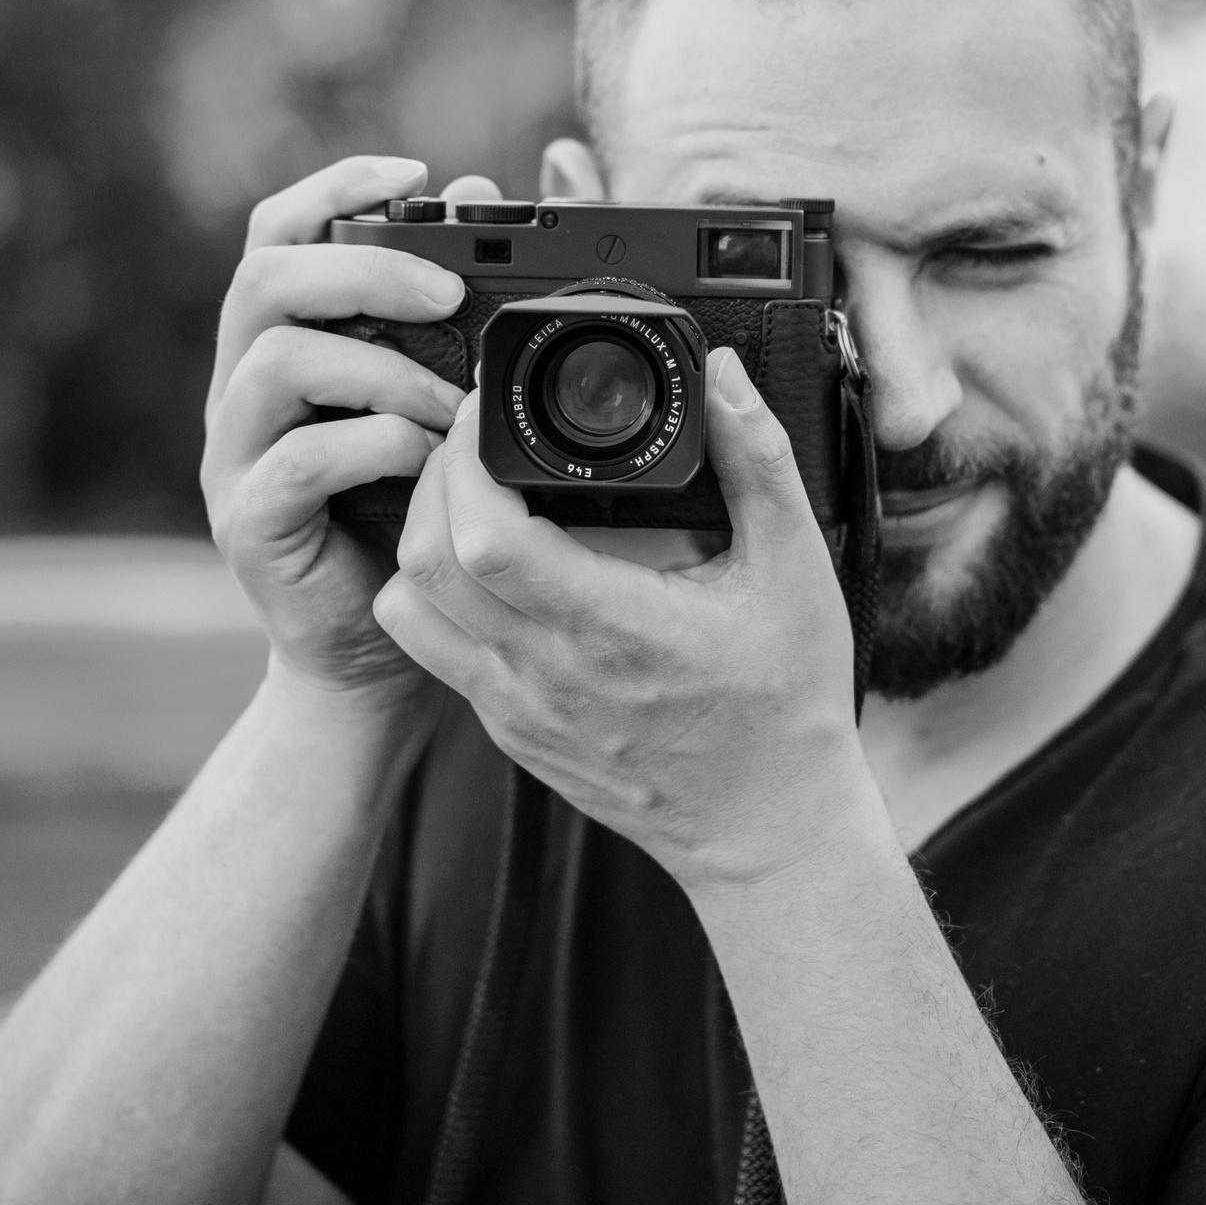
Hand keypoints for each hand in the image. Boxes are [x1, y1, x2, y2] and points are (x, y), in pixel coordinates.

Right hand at [201, 156, 470, 701]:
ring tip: (454, 402)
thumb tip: (484, 186)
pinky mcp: (250, 521)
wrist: (375, 655)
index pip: (278, 233)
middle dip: (364, 269)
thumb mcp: (443, 402)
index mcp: (283, 342)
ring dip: (383, 367)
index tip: (417, 171)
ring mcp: (236, 456)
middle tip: (449, 292)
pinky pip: (301, 458)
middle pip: (264, 279)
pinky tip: (429, 461)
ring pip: (278, 361)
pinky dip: (377, 445)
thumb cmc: (414, 518)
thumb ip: (455, 305)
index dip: (336, 186)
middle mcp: (243, 389)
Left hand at [375, 348, 869, 890]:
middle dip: (432, 478)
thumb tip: (725, 375)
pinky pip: (435, 653)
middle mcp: (547, 676)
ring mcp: (518, 712)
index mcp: (613, 628)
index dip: (464, 459)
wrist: (768, 829)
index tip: (486, 411)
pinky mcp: (509, 735)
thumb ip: (759, 463)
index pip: (485, 538)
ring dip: (419, 539)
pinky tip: (483, 565)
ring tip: (465, 497)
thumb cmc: (786, 704)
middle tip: (470, 437)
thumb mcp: (796, 571)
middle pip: (425, 561)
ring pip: (409, 609)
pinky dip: (437, 593)